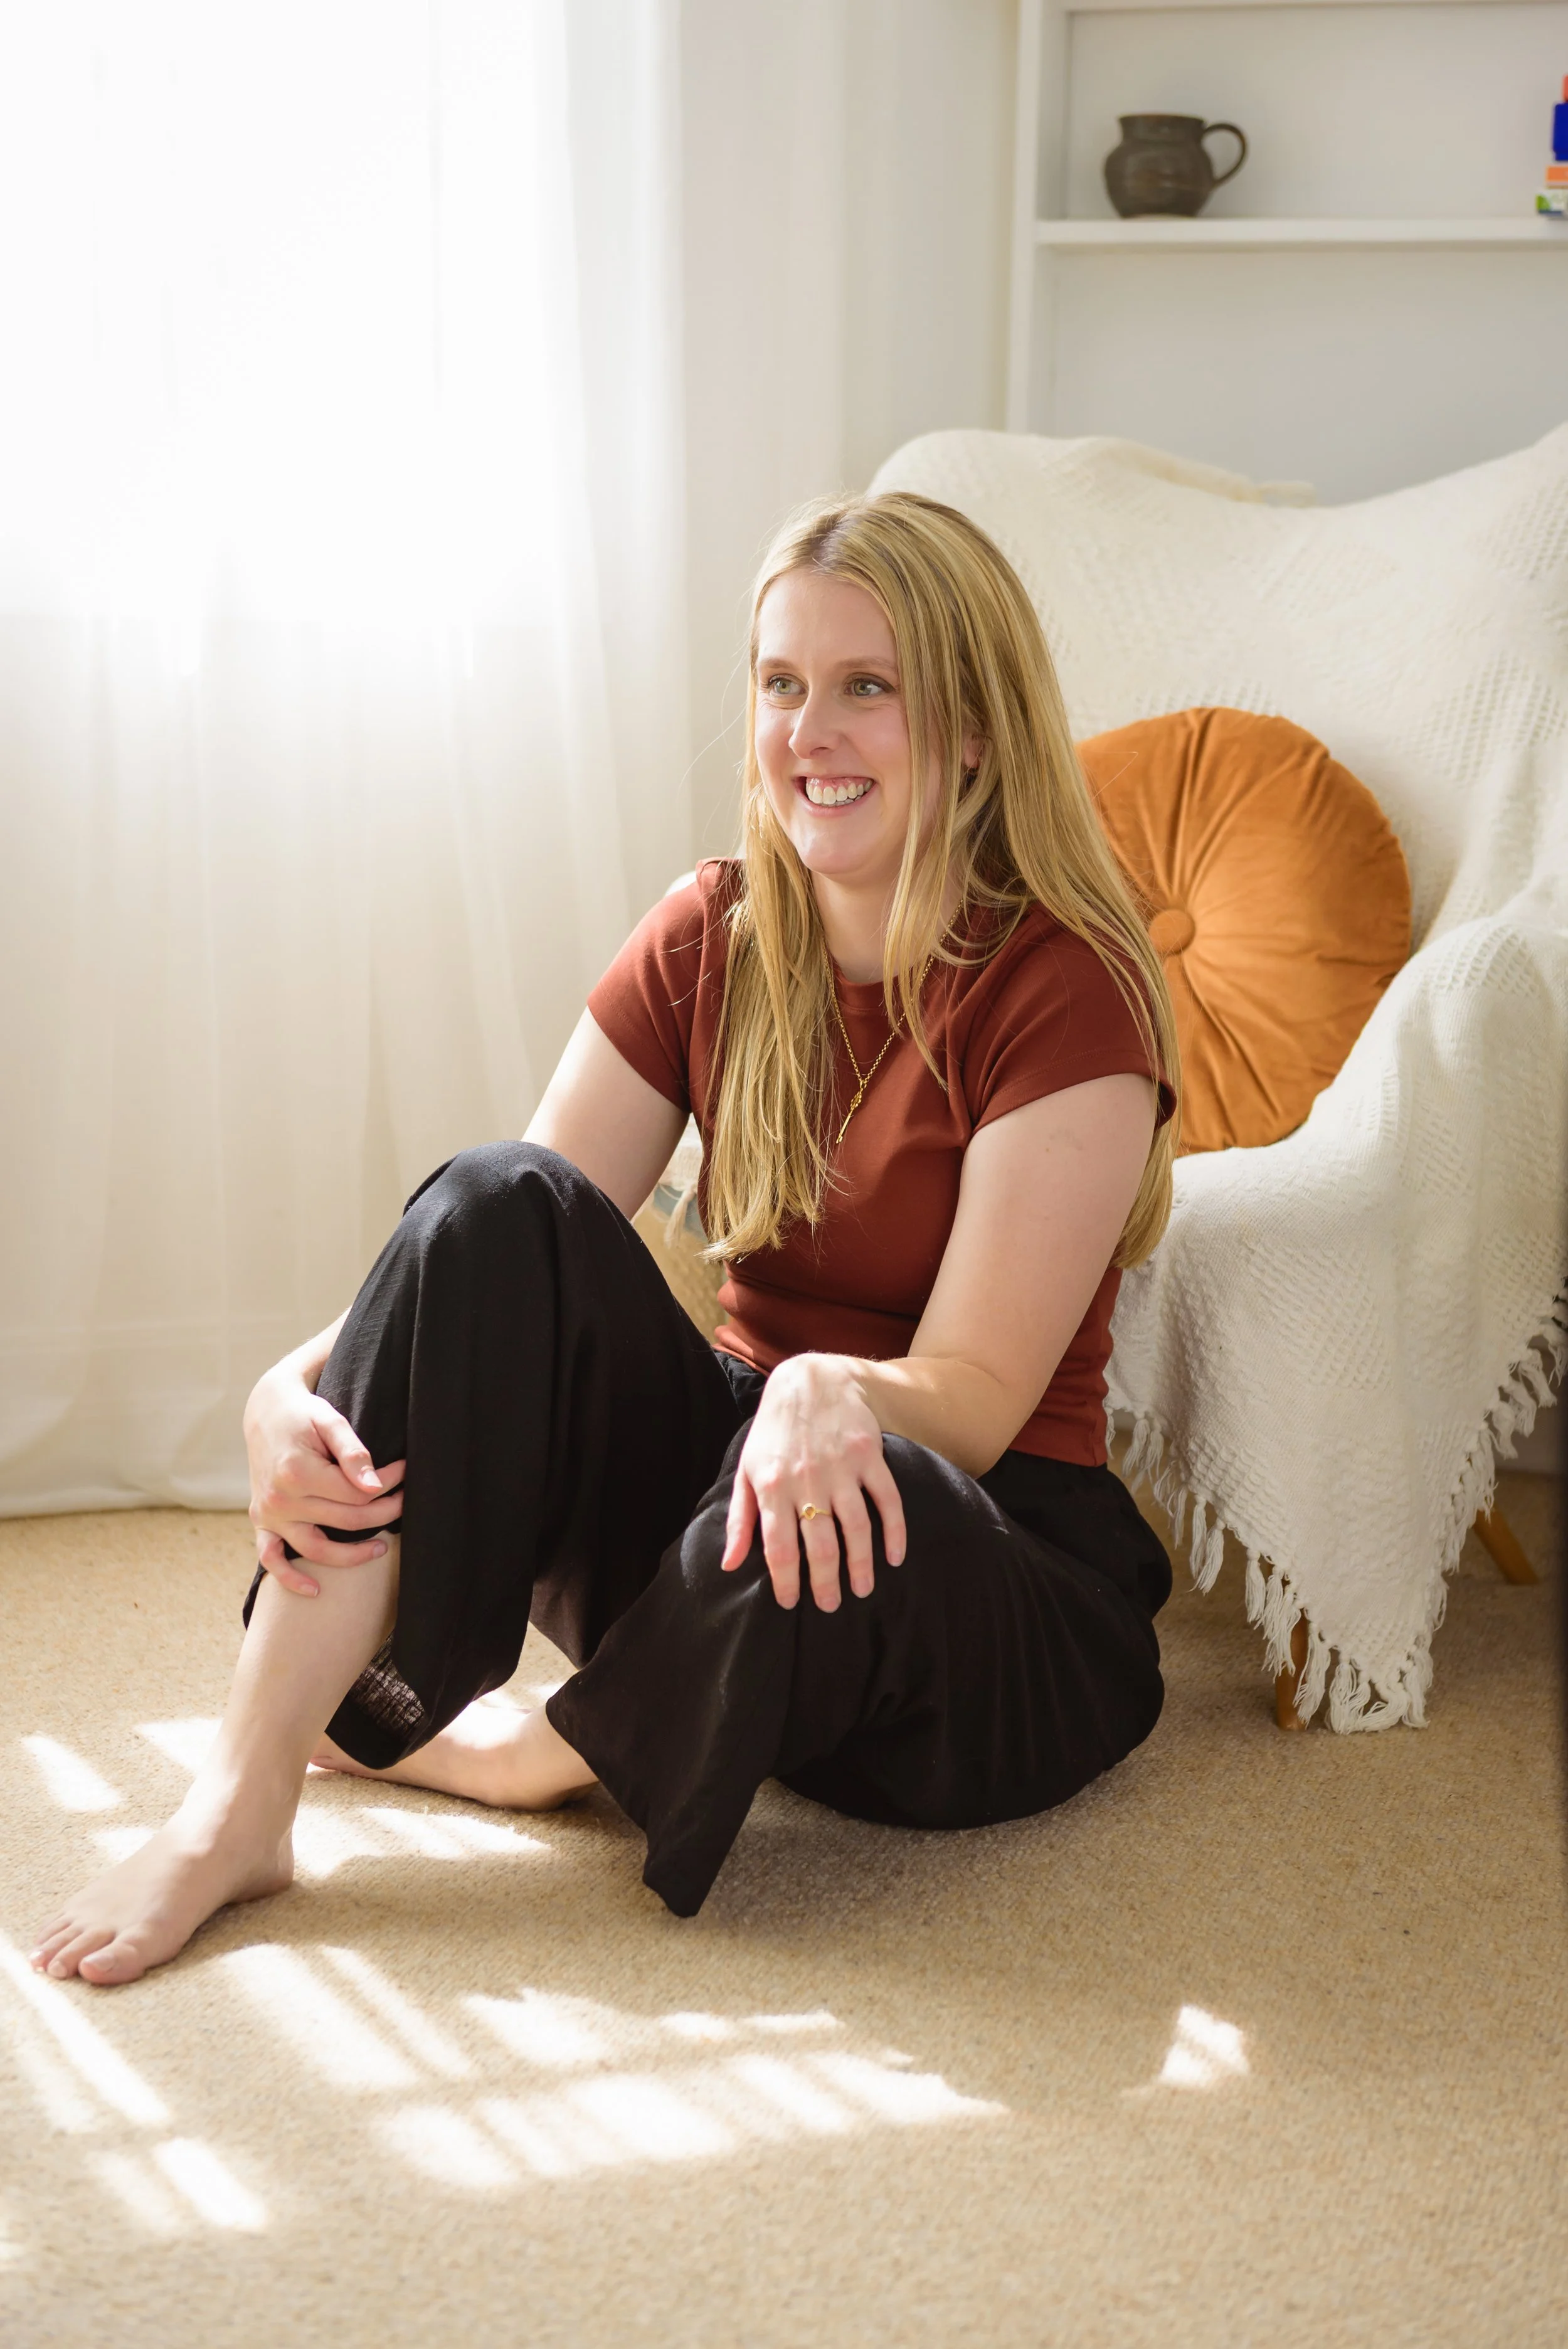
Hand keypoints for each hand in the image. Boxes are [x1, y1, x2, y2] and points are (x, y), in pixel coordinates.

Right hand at [243, 1359, 404, 1597]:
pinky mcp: (262, 1522)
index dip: (387, 1485)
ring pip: (316, 1549)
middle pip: (344, 1521)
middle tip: (404, 1501)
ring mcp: (269, 1514)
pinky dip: (290, 1579)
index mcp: (297, 1472)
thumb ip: (353, 1453)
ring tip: (382, 1548)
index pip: (356, 1493)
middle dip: (382, 1512)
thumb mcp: (330, 1421)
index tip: (405, 1471)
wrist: (266, 1411)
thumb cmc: (304, 1414)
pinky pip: (272, 1559)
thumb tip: (374, 1486)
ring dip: (351, 1556)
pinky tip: (315, 1590)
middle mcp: (280, 1499)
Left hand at [720, 1354, 905, 1610]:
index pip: (779, 1548)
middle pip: (820, 1546)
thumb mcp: (747, 1471)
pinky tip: (894, 1557)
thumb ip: (740, 1520)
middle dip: (825, 1583)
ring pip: (856, 1529)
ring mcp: (842, 1468)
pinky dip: (895, 1532)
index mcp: (772, 1487)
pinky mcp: (869, 1456)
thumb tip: (729, 1565)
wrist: (808, 1381)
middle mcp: (807, 1481)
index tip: (791, 1604)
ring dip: (861, 1565)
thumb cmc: (773, 1432)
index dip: (786, 1581)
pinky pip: (887, 1501)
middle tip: (830, 1605)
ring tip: (862, 1590)